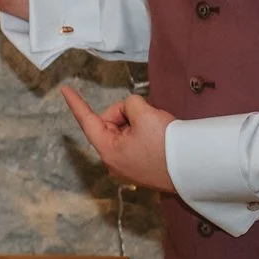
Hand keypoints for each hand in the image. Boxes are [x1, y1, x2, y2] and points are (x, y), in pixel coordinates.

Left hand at [61, 86, 177, 193]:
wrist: (194, 168)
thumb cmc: (167, 144)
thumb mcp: (144, 114)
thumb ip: (129, 105)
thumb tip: (131, 111)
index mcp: (108, 150)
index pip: (87, 120)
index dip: (76, 103)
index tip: (65, 90)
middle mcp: (113, 161)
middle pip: (109, 123)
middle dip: (126, 113)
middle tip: (147, 115)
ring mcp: (126, 166)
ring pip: (124, 130)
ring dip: (137, 123)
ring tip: (157, 129)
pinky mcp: (139, 168)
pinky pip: (134, 141)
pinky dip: (144, 133)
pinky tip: (158, 137)